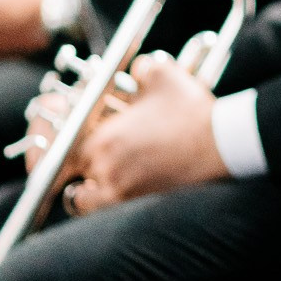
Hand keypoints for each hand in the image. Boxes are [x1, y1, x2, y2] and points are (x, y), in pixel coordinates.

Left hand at [57, 55, 224, 208]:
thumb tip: (134, 69)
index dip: (59, 140)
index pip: (61, 144)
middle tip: (79, 156)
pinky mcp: (138, 205)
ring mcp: (120, 191)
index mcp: (102, 137)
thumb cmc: (191, 110)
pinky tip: (112, 194)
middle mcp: (104, 168)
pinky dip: (102, 205)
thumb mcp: (163, 74)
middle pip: (70, 172)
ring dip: (82, 190)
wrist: (221, 143)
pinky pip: (106, 212)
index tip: (66, 136)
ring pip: (82, 199)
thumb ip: (139, 68)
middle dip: (72, 163)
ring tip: (91, 181)